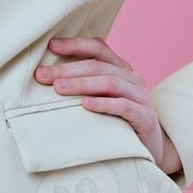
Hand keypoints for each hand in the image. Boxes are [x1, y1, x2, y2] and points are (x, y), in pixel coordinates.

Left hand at [34, 36, 182, 177]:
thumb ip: (85, 83)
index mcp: (120, 68)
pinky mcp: (145, 117)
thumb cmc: (118, 120)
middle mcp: (131, 78)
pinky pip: (124, 106)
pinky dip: (104, 104)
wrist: (149, 148)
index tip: (50, 46)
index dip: (75, 44)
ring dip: (81, 84)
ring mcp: (141, 96)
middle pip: (98, 66)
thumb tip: (47, 75)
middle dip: (67, 69)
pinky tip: (85, 105)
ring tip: (58, 88)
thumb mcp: (103, 97)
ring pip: (110, 83)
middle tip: (43, 75)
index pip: (98, 48)